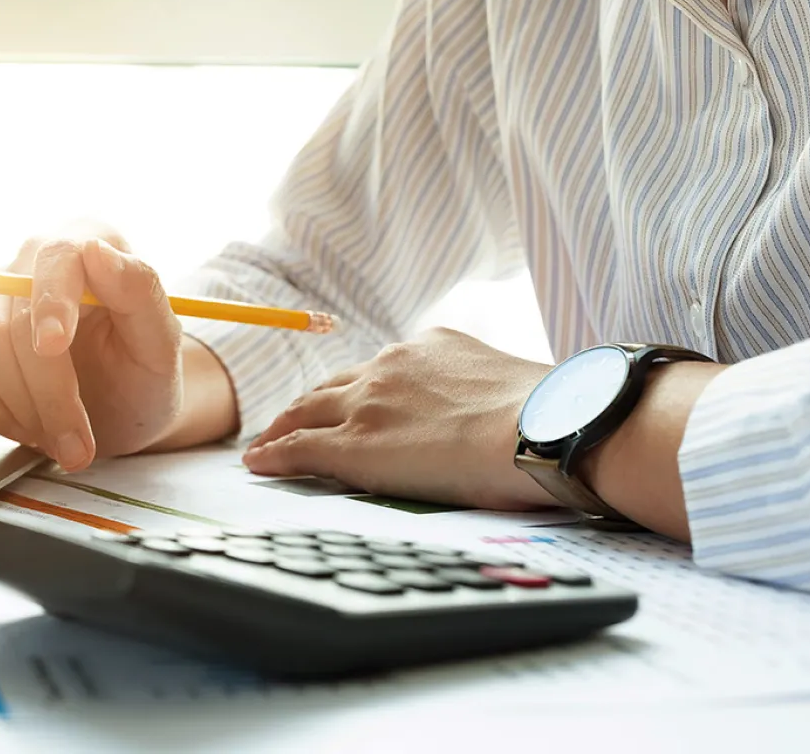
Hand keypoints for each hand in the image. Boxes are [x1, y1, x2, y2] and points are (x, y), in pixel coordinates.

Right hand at [0, 231, 182, 470]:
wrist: (120, 408)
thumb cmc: (144, 374)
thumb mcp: (162, 345)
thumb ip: (141, 294)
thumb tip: (97, 250)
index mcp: (91, 240)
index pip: (58, 257)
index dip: (51, 302)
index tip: (53, 346)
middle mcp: (35, 257)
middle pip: (15, 317)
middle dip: (46, 391)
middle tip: (77, 446)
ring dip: (21, 408)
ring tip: (61, 440)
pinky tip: (27, 427)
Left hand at [241, 327, 556, 510]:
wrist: (546, 427)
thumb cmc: (550, 419)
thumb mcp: (510, 386)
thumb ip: (483, 393)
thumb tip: (500, 418)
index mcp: (432, 346)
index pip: (380, 370)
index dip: (356, 389)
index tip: (346, 401)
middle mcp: (391, 366)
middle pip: (333, 385)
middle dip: (309, 404)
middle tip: (290, 421)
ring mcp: (368, 404)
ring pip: (307, 412)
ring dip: (283, 428)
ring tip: (266, 443)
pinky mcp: (353, 445)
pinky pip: (298, 448)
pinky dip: (273, 455)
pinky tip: (258, 464)